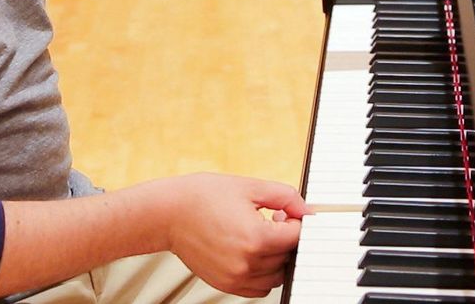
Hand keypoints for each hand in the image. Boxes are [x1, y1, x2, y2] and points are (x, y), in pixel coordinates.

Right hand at [162, 173, 309, 297]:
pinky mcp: (227, 284)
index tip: (287, 213)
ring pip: (277, 275)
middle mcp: (247, 262)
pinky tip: (251, 250)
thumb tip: (306, 209)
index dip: (297, 222)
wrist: (168, 213)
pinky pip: (260, 288)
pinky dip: (263, 273)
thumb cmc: (202, 196)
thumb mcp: (248, 187)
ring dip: (277, 257)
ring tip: (260, 234)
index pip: (297, 237)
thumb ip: (284, 197)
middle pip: (288, 256)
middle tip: (273, 218)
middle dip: (286, 237)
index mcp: (256, 237)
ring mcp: (236, 277)